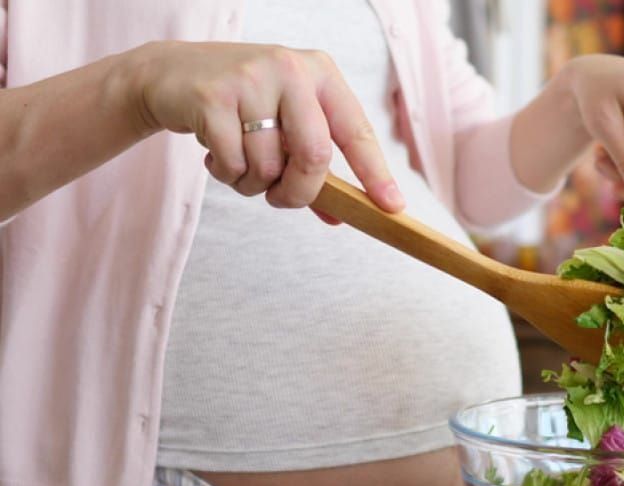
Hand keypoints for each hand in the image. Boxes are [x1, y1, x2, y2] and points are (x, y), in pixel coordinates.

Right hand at [132, 41, 403, 214]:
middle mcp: (291, 69)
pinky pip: (232, 164)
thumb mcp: (285, 127)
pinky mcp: (213, 97)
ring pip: (268, 167)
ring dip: (253, 185)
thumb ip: (312, 169)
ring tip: (238, 161)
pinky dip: (225, 174)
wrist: (169, 75)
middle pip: (314, 157)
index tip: (391, 208)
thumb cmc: (242, 107)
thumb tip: (340, 216)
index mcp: (320, 74)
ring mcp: (251, 79)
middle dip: (298, 193)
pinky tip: (215, 154)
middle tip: (281, 200)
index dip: (375, 173)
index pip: (356, 131)